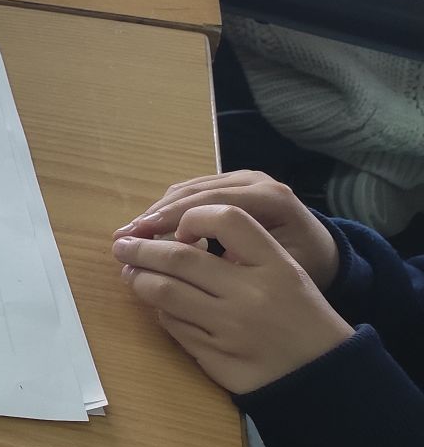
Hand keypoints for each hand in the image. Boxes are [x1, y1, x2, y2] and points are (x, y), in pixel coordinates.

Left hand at [113, 205, 353, 394]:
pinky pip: (172, 325)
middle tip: (122, 244)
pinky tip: (157, 304)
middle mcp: (251, 293)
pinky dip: (159, 310)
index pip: (226, 220)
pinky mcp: (214, 355)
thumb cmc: (300, 316)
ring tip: (129, 271)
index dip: (192, 216)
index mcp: (276, 265)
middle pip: (179, 259)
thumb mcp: (286, 273)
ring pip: (165, 293)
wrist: (322, 374)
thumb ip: (243, 251)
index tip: (176, 226)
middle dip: (142, 249)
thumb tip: (176, 235)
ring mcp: (230, 327)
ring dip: (138, 279)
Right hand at [115, 170, 339, 288]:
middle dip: (156, 215)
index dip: (176, 221)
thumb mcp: (282, 268)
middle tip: (124, 238)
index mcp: (272, 199)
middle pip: (195, 192)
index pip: (215, 204)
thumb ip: (240, 260)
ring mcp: (241, 178)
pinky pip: (191, 191)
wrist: (321, 251)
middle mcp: (255, 181)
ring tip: (128, 234)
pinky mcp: (229, 183)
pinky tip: (147, 228)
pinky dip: (166, 209)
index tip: (146, 240)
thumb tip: (190, 258)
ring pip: (187, 188)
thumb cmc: (304, 266)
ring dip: (155, 212)